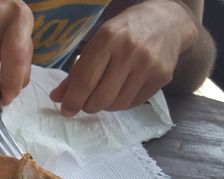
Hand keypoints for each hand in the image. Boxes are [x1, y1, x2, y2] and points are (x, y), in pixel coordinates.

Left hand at [49, 0, 198, 116]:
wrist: (167, 22)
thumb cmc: (124, 33)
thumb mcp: (97, 43)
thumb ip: (76, 72)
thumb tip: (56, 98)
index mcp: (108, 39)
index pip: (85, 80)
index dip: (73, 101)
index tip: (66, 110)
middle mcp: (130, 52)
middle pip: (101, 97)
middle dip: (88, 106)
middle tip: (85, 103)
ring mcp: (149, 65)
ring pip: (117, 104)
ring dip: (105, 106)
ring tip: (103, 95)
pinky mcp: (162, 77)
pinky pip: (133, 103)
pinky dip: (121, 104)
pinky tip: (120, 92)